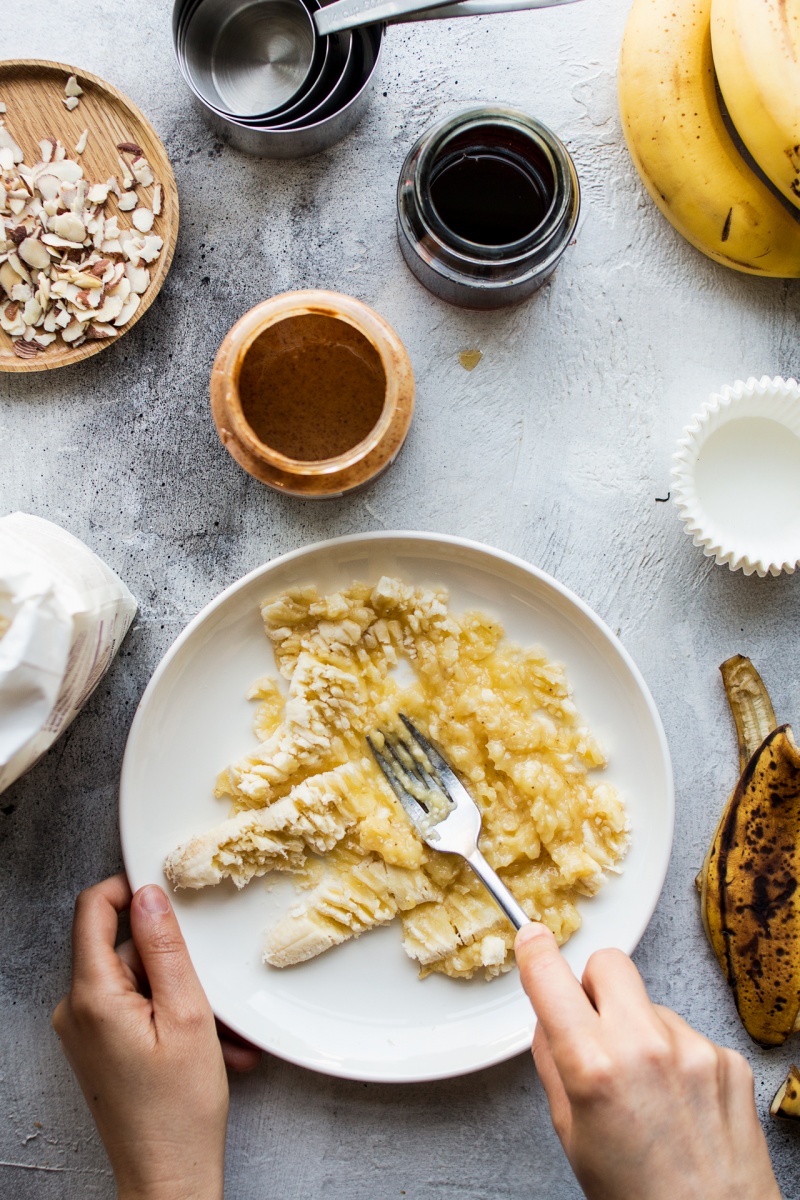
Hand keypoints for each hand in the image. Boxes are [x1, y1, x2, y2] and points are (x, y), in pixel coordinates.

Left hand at [53, 874, 259, 1199]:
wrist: (168, 1178)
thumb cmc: (179, 1110)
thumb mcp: (187, 1014)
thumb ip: (166, 948)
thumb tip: (149, 894)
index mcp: (92, 996)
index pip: (93, 909)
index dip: (129, 888)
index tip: (166, 889)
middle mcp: (76, 1010)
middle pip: (123, 949)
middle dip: (174, 962)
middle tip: (214, 991)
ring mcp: (84, 1032)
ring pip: (137, 982)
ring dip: (182, 997)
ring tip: (220, 1034)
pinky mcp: (98, 1048)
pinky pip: (134, 1010)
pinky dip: (171, 1019)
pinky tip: (206, 1048)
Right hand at [515, 924, 780, 1199]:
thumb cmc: (637, 1197)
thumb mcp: (571, 1134)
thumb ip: (554, 1065)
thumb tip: (548, 1018)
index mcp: (594, 1067)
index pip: (550, 977)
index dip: (535, 952)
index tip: (531, 938)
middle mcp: (646, 1046)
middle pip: (608, 963)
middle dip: (593, 986)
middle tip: (594, 1025)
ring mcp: (693, 1048)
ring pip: (650, 1003)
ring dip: (640, 1030)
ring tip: (647, 1089)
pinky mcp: (727, 1058)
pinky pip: (687, 1034)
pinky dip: (677, 1057)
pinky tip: (679, 1101)